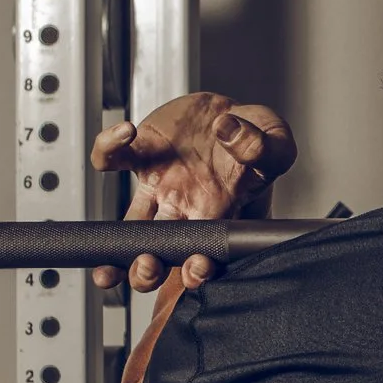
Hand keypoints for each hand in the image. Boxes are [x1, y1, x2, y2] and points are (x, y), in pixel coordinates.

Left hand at [89, 93, 296, 291]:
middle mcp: (183, 207)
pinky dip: (108, 148)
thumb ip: (263, 146)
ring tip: (106, 261)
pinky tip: (124, 133)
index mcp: (218, 212)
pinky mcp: (141, 154)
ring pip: (127, 226)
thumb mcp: (276, 142)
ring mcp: (158, 186)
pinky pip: (112, 159)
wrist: (232, 111)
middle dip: (146, 271)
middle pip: (157, 253)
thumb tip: (229, 132)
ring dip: (111, 245)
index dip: (197, 270)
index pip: (205, 254)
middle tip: (147, 266)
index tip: (196, 268)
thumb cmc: (256, 137)